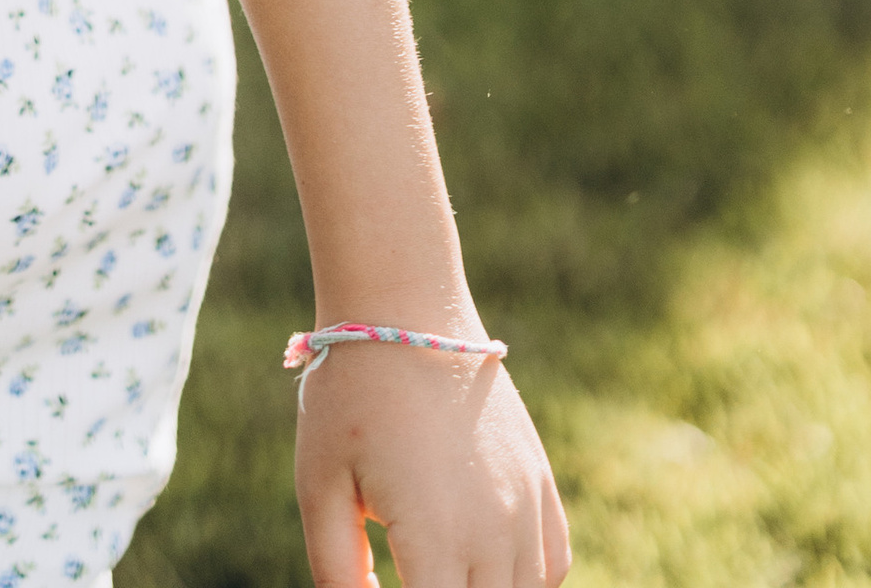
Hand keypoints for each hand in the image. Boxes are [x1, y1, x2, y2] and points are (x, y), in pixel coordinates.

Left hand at [295, 341, 570, 585]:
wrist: (404, 311)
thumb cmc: (351, 396)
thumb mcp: (319, 485)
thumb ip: (336, 571)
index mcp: (436, 537)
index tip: (392, 585)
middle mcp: (494, 531)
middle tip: (412, 570)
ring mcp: (526, 506)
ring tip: (438, 569)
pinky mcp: (540, 481)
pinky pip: (551, 566)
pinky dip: (524, 581)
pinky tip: (484, 568)